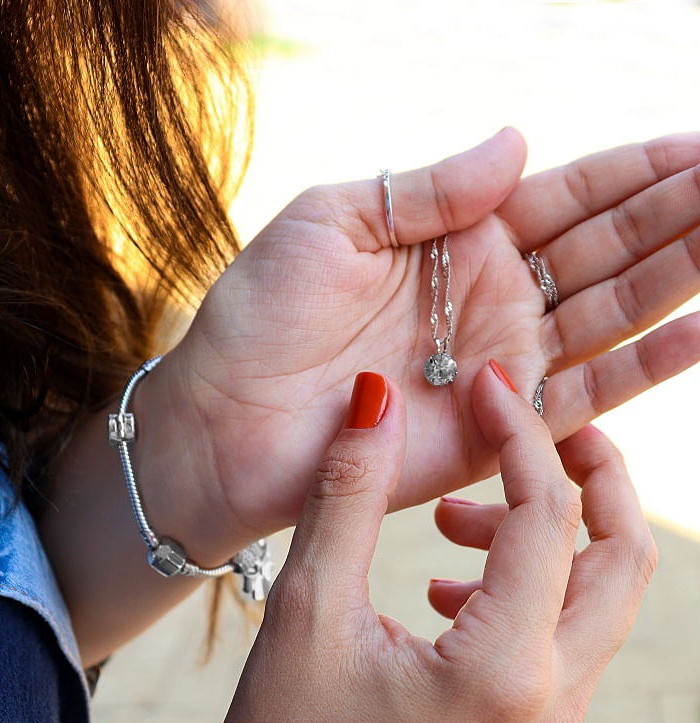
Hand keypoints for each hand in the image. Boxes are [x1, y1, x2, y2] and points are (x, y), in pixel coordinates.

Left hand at [146, 128, 699, 560]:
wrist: (224, 422)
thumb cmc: (260, 316)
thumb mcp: (334, 220)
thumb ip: (427, 188)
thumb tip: (520, 139)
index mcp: (449, 241)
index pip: (562, 196)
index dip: (631, 171)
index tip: (699, 146)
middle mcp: (486, 299)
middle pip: (601, 249)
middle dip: (672, 216)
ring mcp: (498, 364)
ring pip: (608, 313)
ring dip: (675, 277)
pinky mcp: (497, 429)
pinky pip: (584, 394)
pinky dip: (643, 364)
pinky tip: (698, 327)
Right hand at [192, 365, 655, 722]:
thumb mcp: (310, 606)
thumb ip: (348, 493)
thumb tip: (377, 399)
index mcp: (502, 672)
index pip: (546, 517)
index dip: (519, 436)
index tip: (486, 386)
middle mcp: (550, 704)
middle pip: (623, 560)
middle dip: (592, 476)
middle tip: (534, 425)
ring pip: (600, 598)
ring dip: (551, 533)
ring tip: (454, 518)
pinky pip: (564, 635)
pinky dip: (529, 583)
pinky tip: (446, 584)